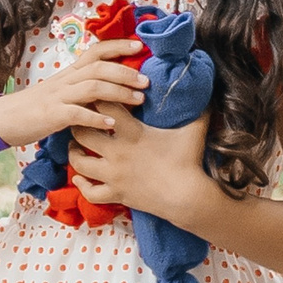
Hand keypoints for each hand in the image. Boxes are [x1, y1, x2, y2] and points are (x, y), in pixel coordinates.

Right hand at [0, 40, 147, 144]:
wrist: (4, 120)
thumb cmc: (37, 107)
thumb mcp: (61, 91)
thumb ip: (83, 87)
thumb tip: (111, 86)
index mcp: (69, 73)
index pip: (95, 51)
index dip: (118, 46)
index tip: (140, 47)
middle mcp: (65, 81)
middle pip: (99, 68)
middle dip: (126, 72)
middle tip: (147, 82)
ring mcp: (58, 97)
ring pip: (92, 87)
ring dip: (119, 93)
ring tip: (138, 100)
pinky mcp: (51, 115)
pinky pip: (77, 114)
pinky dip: (96, 118)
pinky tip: (111, 124)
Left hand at [70, 108, 213, 223]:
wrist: (188, 197)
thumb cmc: (190, 161)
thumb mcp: (194, 129)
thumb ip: (198, 107)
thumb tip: (208, 85)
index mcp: (132, 133)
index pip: (103, 107)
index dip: (98, 97)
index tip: (97, 94)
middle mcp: (117, 153)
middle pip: (81, 133)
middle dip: (78, 124)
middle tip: (80, 119)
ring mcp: (114, 176)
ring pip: (79, 162)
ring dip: (74, 153)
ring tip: (75, 145)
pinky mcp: (116, 195)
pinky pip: (89, 192)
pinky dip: (82, 185)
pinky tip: (80, 177)